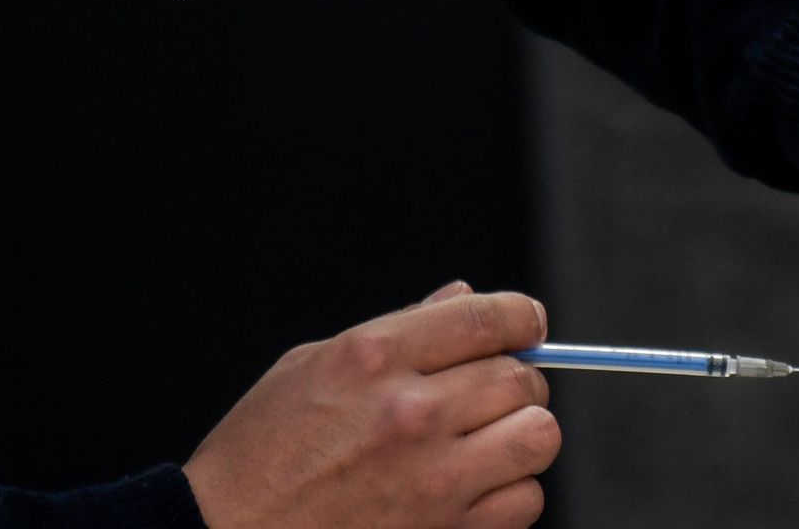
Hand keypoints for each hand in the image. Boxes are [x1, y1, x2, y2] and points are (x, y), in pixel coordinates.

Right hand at [183, 282, 558, 528]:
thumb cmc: (261, 455)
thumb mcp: (310, 368)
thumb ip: (398, 330)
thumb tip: (464, 297)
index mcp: (373, 358)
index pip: (486, 318)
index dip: (521, 317)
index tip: (526, 325)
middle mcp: (410, 412)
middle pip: (520, 377)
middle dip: (516, 380)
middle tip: (492, 396)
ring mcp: (433, 477)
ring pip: (538, 435)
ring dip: (522, 435)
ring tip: (489, 443)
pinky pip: (525, 501)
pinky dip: (511, 494)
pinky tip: (475, 490)